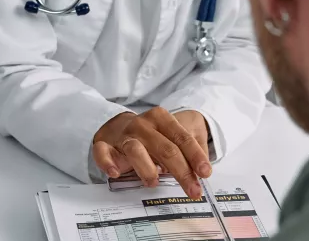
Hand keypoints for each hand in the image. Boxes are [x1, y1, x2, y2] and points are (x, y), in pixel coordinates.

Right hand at [92, 107, 211, 199]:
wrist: (116, 124)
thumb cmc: (150, 135)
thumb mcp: (171, 136)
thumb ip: (186, 151)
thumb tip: (202, 172)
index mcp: (161, 118)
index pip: (182, 138)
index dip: (195, 156)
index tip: (206, 173)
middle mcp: (143, 125)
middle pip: (165, 148)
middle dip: (182, 171)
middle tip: (193, 190)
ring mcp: (123, 135)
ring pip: (135, 150)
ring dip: (147, 169)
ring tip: (154, 182)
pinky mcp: (105, 144)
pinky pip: (103, 152)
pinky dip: (107, 162)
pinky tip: (115, 173)